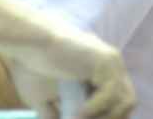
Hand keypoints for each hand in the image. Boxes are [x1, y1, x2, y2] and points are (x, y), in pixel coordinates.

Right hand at [16, 25, 134, 118]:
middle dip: (110, 118)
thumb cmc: (30, 65)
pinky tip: (78, 114)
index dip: (109, 117)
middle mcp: (110, 64)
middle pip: (127, 102)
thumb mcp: (43, 98)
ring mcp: (110, 61)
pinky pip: (110, 93)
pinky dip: (95, 108)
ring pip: (125, 101)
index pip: (118, 101)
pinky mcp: (105, 60)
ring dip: (106, 117)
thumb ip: (55, 113)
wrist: (26, 41)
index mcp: (100, 70)